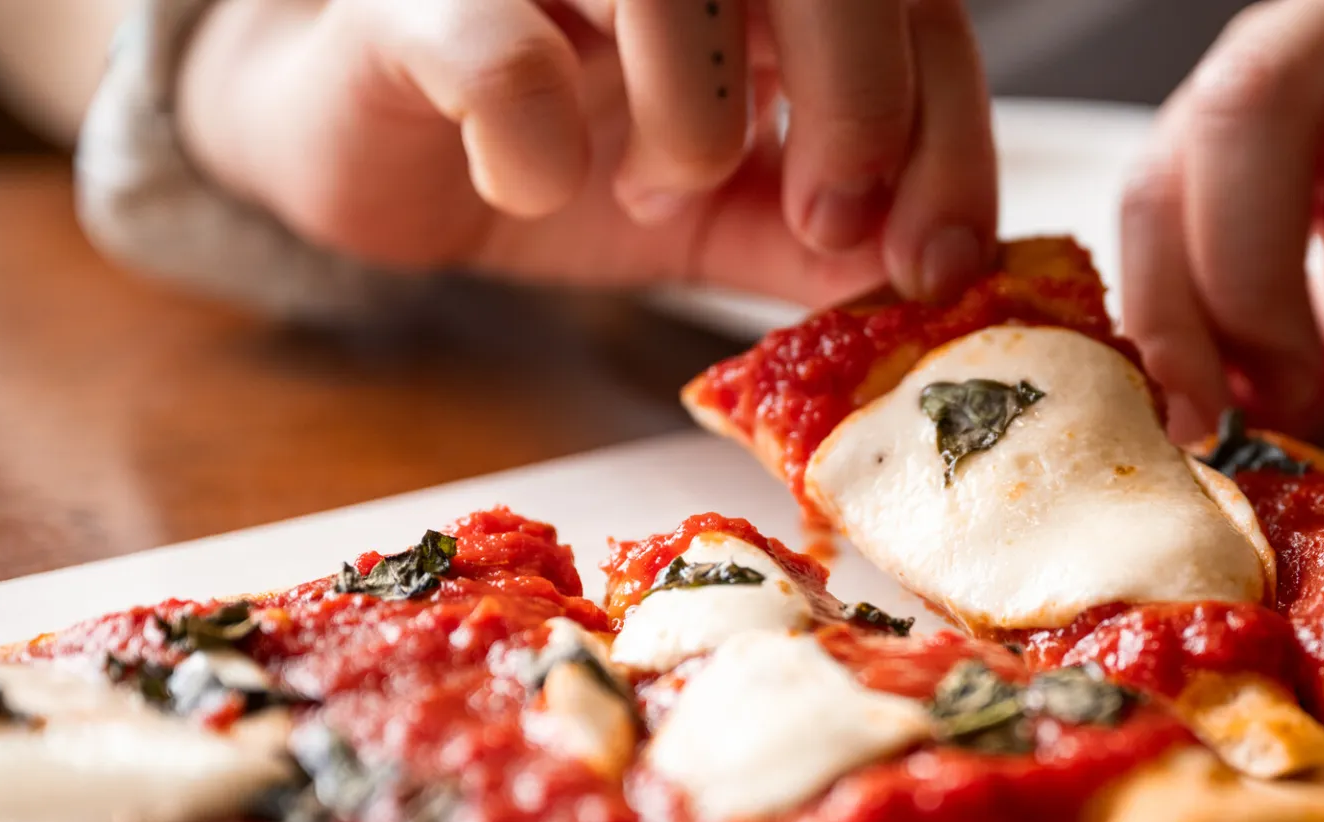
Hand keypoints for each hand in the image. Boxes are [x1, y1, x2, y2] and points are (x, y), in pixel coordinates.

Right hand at [176, 0, 996, 305]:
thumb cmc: (558, 145)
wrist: (371, 142)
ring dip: (698, 119)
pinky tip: (527, 181)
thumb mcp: (721, 212)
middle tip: (830, 225)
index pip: (916, 8)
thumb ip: (820, 239)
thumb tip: (935, 292)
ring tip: (657, 191)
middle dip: (862, 107)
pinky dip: (535, 146)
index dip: (951, 136)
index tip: (938, 266)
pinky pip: (499, 53)